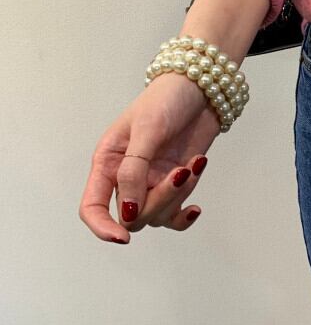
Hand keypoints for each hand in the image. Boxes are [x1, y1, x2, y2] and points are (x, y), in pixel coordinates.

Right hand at [79, 72, 220, 242]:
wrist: (202, 86)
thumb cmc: (167, 98)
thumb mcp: (147, 130)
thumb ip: (134, 171)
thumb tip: (128, 213)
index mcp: (108, 161)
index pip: (92, 206)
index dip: (102, 227)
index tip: (123, 238)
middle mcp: (126, 177)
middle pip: (132, 215)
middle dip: (160, 199)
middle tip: (181, 172)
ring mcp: (152, 181)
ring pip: (157, 215)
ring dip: (179, 195)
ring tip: (195, 164)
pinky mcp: (175, 181)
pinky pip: (174, 214)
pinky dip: (184, 216)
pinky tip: (196, 209)